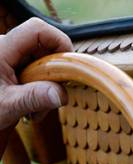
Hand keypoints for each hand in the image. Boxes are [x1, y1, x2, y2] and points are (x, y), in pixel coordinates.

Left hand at [0, 17, 71, 152]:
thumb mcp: (7, 106)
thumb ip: (34, 98)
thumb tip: (62, 95)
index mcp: (1, 48)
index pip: (37, 30)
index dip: (59, 41)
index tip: (69, 65)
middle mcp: (5, 47)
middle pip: (44, 48)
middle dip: (54, 74)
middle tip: (52, 98)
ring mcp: (9, 57)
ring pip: (42, 63)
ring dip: (47, 87)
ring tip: (36, 109)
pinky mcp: (12, 68)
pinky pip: (36, 72)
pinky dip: (40, 90)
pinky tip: (32, 107)